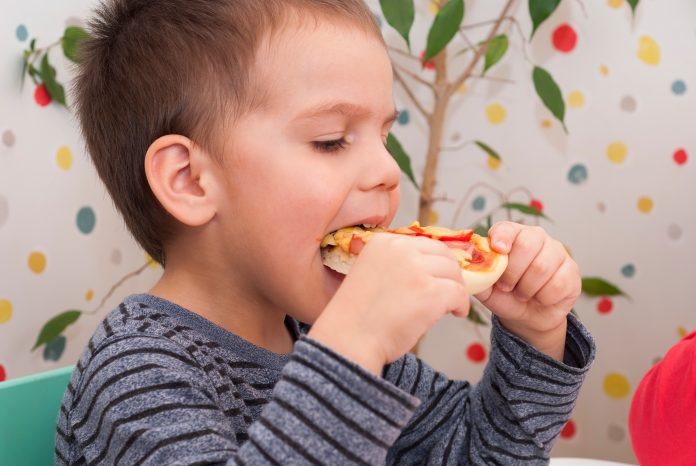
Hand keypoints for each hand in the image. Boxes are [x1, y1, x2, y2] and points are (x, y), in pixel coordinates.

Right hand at [309, 233, 469, 374]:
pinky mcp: (430, 292)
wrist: (349, 339)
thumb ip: (396, 264)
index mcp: (383, 241)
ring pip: (454, 274)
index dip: (436, 261)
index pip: (424, 243)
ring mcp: (416, 270)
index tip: (438, 275)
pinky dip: (461, 304)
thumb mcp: (370, 273)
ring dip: (455, 290)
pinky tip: (456, 313)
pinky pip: (459, 293)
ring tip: (450, 305)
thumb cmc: (357, 315)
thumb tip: (429, 267)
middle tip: (449, 290)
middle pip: (443, 254)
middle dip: (449, 274)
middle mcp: (400, 249)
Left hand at [475, 222, 580, 359]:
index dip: (502, 237)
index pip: (507, 228)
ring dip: (526, 288)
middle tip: (506, 286)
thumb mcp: (485, 287)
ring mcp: (557, 252)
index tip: (498, 250)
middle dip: (512, 272)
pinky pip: (558, 284)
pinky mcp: (572, 270)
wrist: (528, 316)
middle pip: (526, 244)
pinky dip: (544, 297)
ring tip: (522, 293)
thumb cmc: (504, 295)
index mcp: (512, 236)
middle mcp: (536, 238)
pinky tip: (540, 298)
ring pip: (541, 267)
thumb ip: (475, 273)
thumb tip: (463, 264)